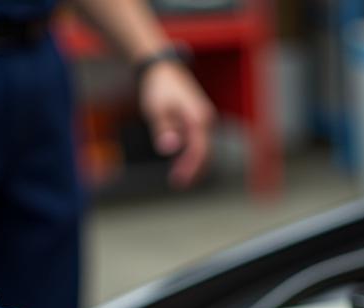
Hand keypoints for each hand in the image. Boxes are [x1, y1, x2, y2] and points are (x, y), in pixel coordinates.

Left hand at [138, 59, 215, 187]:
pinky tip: (180, 161)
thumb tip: (170, 148)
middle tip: (178, 183)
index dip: (190, 167)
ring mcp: (205, 119)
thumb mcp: (156, 110)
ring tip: (178, 176)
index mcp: (199, 118)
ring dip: (193, 163)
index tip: (178, 180)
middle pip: (205, 153)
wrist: (161, 69)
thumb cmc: (158, 88)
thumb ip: (164, 130)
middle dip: (193, 170)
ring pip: (204, 148)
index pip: (199, 150)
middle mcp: (207, 120)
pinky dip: (192, 154)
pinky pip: (199, 141)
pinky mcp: (200, 119)